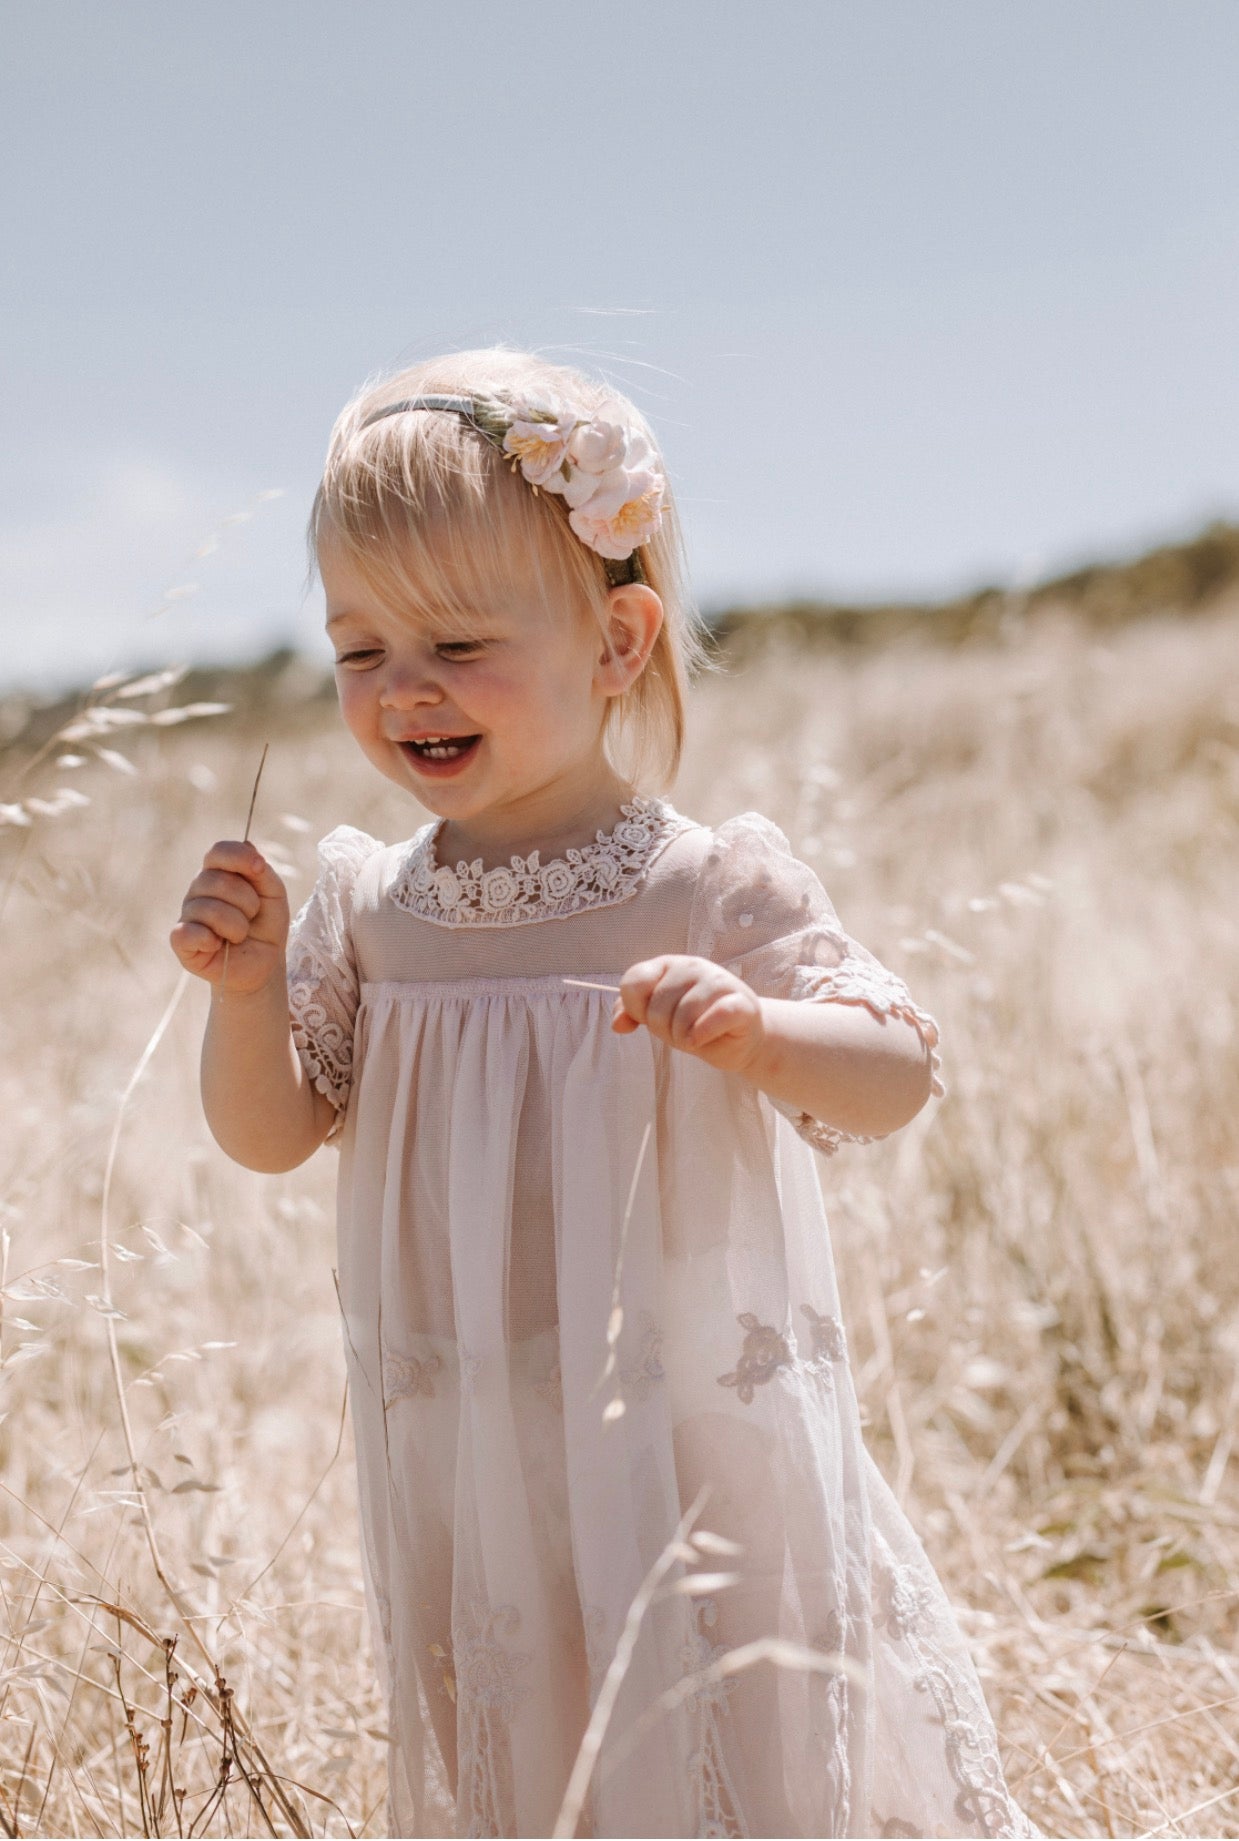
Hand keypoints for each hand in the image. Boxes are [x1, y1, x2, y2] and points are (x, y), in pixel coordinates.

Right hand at [170, 840, 290, 994]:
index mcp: (219, 873)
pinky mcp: (180, 940)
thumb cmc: (265, 925)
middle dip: (248, 902)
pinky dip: (209, 940)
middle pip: (218, 880)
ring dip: (237, 926)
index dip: (238, 857)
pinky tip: (217, 945)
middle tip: (252, 917)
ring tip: (239, 935)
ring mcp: (188, 914)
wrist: (263, 963)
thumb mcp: (274, 896)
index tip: (260, 868)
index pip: (218, 851)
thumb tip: (248, 847)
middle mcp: (199, 890)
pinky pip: (187, 932)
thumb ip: (263, 872)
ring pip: (209, 909)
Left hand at [613, 954, 765, 1073]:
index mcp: (669, 965)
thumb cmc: (695, 1024)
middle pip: (656, 1007)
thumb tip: (618, 1024)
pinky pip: (712, 1019)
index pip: (634, 982)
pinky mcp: (742, 1003)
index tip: (650, 1018)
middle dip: (663, 1030)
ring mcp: (720, 982)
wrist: (740, 1039)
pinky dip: (702, 1035)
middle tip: (681, 1030)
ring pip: (683, 1017)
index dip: (636, 1009)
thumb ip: (631, 1013)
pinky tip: (703, 1038)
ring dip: (683, 1038)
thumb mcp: (658, 1017)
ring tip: (695, 1035)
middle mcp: (693, 966)